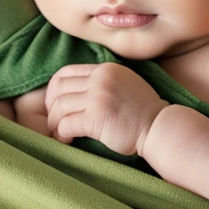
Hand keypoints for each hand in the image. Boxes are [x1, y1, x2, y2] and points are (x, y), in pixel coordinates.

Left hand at [44, 63, 167, 155]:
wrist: (158, 126)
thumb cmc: (141, 109)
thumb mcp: (123, 82)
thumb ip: (102, 80)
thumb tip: (75, 89)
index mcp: (105, 69)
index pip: (65, 72)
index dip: (54, 89)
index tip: (56, 104)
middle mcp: (99, 79)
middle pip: (58, 88)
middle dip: (50, 106)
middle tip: (54, 120)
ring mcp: (98, 97)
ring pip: (59, 106)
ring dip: (54, 122)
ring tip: (60, 132)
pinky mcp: (97, 118)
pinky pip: (66, 123)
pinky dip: (62, 133)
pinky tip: (67, 139)